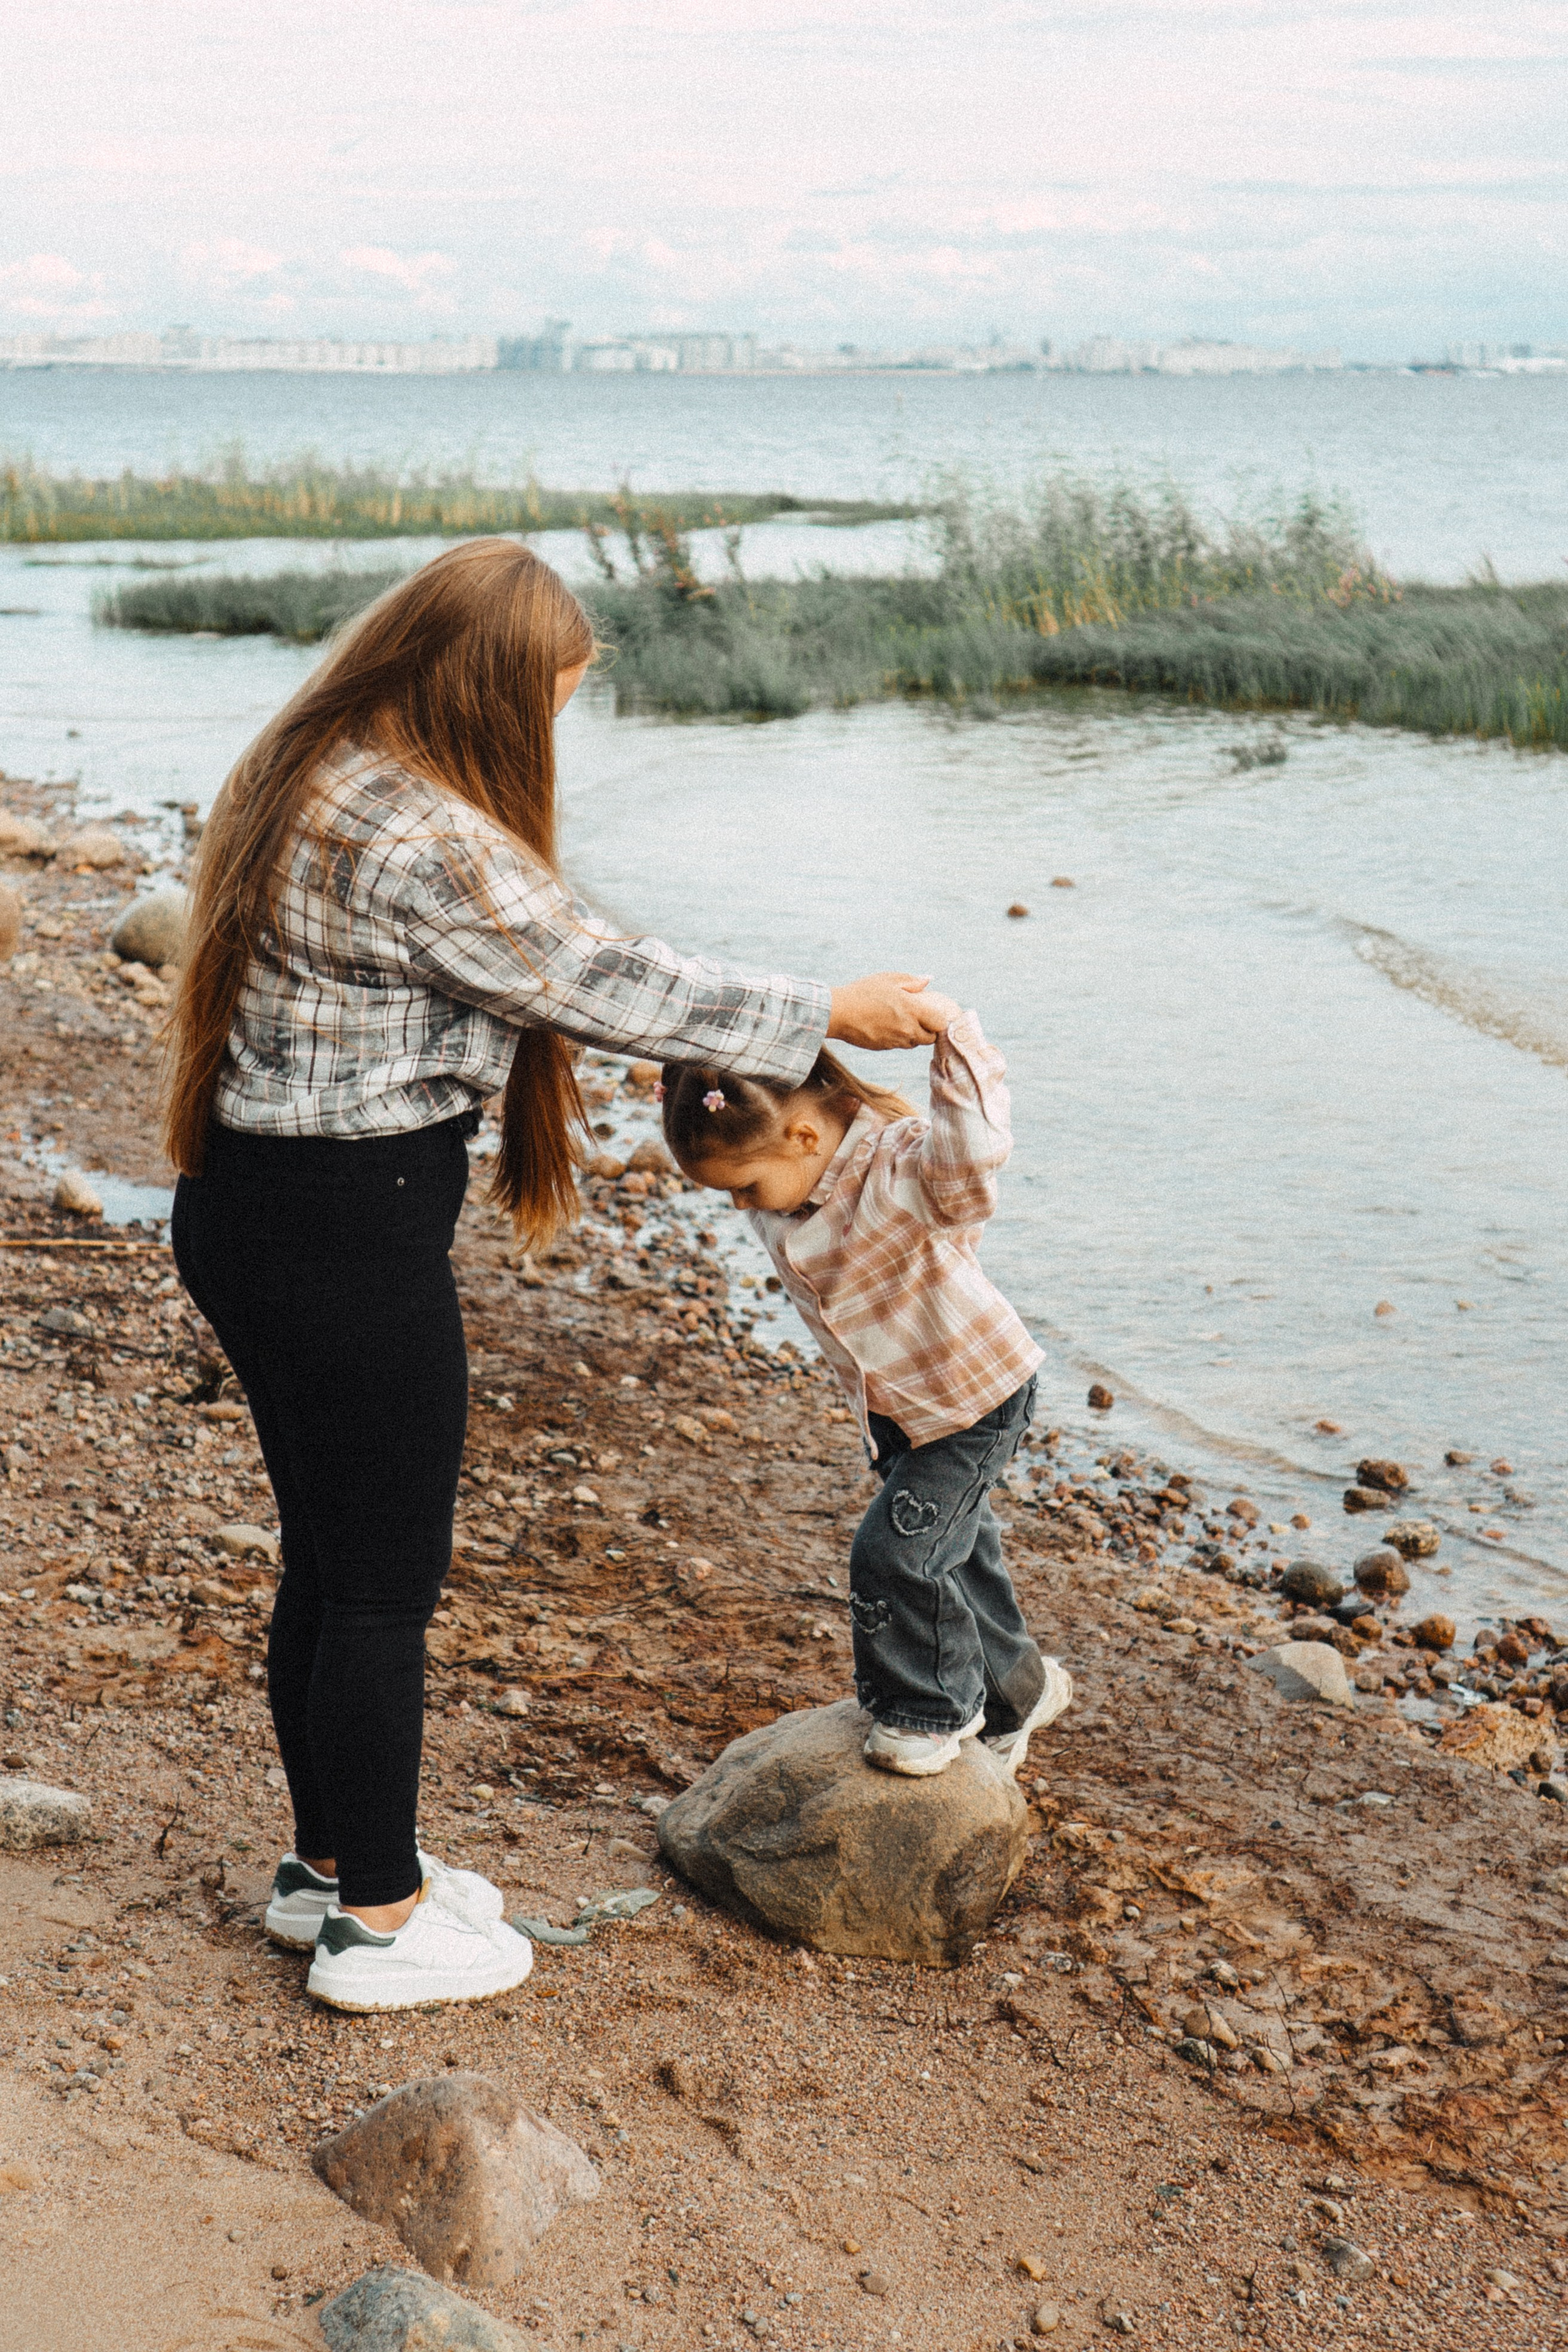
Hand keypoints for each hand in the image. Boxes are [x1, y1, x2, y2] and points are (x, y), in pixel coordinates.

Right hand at [827, 973, 951, 1049]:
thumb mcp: (888, 979)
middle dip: (927, 1029)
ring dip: (913, 1034)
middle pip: (930, 1038)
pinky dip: (898, 1038)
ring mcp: (896, 1040)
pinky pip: (899, 1045)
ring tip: (900, 1020)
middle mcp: (907, 1028)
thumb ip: (912, 981)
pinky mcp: (884, 1047)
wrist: (838, 1013)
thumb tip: (929, 980)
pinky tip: (886, 1025)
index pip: (940, 1023)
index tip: (931, 1012)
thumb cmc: (863, 992)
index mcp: (912, 1009)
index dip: (938, 1019)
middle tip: (918, 1017)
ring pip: (914, 1043)